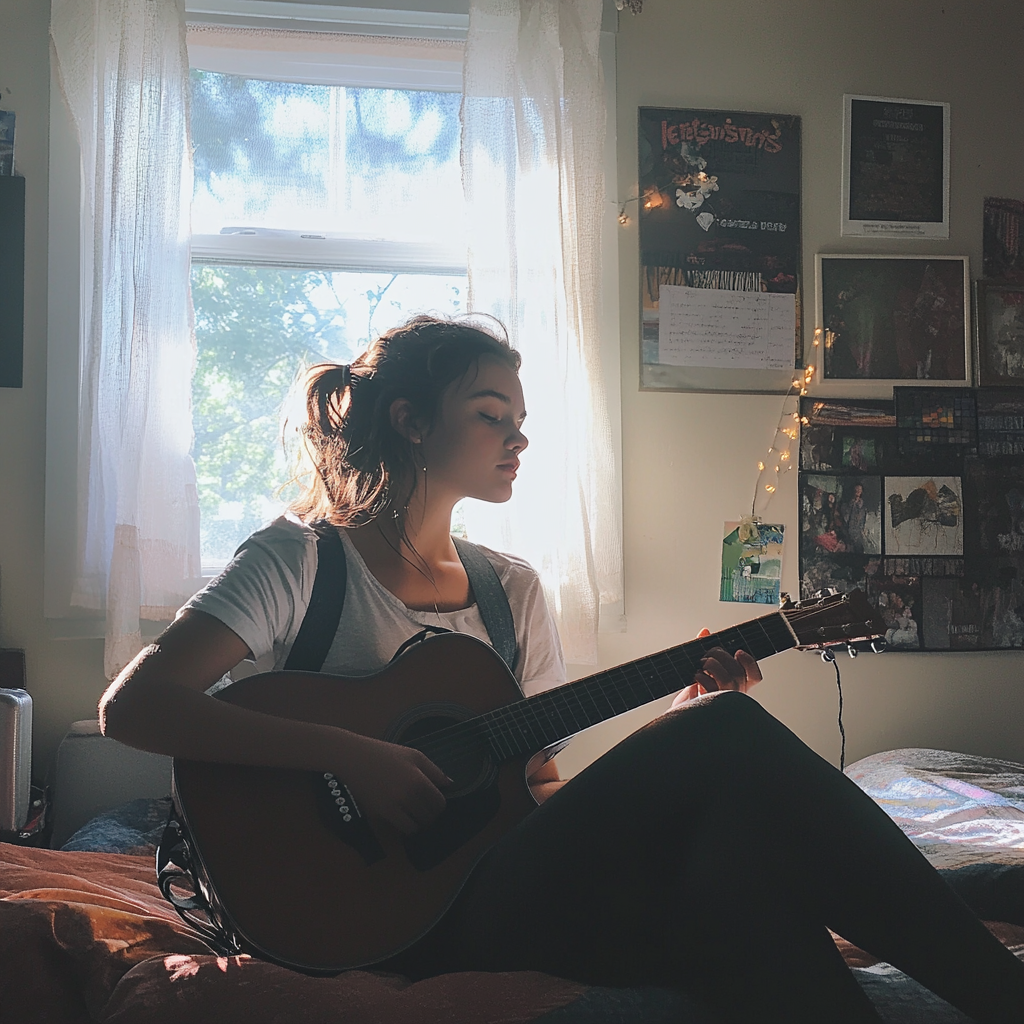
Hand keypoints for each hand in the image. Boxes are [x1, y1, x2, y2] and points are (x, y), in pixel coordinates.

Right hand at [333, 733, 450, 834]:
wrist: (354, 758)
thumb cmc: (385, 753)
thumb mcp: (414, 755)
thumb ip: (434, 771)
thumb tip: (450, 785)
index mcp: (418, 779)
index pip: (439, 803)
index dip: (440, 804)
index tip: (435, 801)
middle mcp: (408, 795)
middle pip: (430, 816)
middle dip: (430, 814)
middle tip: (425, 808)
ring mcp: (394, 807)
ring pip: (416, 827)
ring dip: (419, 823)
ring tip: (415, 814)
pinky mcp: (381, 814)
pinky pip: (401, 829)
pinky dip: (406, 826)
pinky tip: (403, 816)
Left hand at [669, 628, 762, 709]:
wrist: (678, 718)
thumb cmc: (691, 696)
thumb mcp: (699, 670)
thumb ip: (705, 651)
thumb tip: (705, 631)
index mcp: (736, 689)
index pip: (754, 676)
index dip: (749, 662)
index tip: (737, 652)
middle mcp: (734, 697)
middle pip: (738, 672)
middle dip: (721, 656)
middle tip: (707, 656)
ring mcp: (724, 703)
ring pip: (729, 679)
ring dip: (712, 665)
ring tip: (701, 666)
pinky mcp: (710, 706)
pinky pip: (711, 687)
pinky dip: (701, 678)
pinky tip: (695, 680)